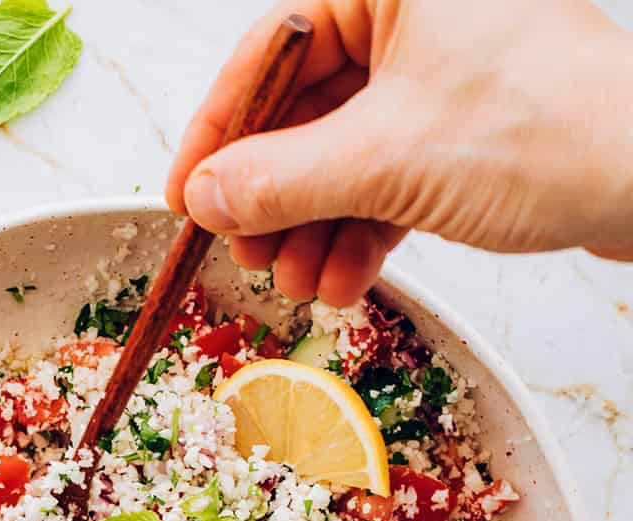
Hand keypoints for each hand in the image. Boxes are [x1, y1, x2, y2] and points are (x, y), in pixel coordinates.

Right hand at [166, 0, 632, 305]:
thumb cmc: (543, 131)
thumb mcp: (387, 160)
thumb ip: (281, 179)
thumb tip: (205, 197)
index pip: (270, 50)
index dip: (218, 134)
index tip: (185, 200)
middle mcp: (413, 13)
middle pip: (304, 109)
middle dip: (274, 197)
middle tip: (249, 259)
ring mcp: (443, 71)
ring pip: (344, 153)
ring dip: (315, 229)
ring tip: (301, 286)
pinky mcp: (469, 126)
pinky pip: (390, 177)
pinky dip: (363, 232)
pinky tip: (346, 283)